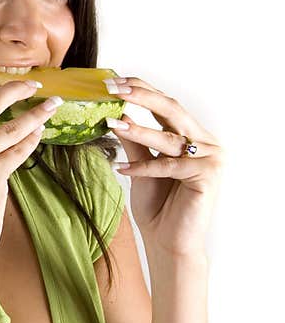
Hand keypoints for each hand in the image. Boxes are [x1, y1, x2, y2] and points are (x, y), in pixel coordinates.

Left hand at [104, 77, 224, 256]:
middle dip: (141, 96)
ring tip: (111, 123)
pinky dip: (143, 167)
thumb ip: (133, 140)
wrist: (168, 240)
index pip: (166, 104)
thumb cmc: (157, 204)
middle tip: (114, 88)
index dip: (141, 89)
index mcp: (192, 135)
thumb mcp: (140, 165)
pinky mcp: (207, 176)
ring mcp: (211, 158)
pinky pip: (168, 166)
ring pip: (168, 138)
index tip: (112, 81)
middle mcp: (206, 142)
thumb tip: (115, 113)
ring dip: (137, 131)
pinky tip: (120, 169)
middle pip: (172, 110)